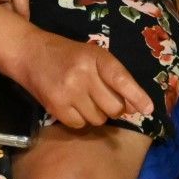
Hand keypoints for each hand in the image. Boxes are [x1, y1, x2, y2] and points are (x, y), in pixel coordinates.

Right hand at [10, 32, 153, 129]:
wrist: (30, 53)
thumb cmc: (67, 54)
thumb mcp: (92, 55)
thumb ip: (114, 76)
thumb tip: (135, 107)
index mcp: (96, 57)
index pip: (121, 79)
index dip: (137, 96)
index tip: (149, 109)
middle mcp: (83, 74)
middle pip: (114, 107)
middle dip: (113, 107)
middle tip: (102, 98)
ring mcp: (69, 91)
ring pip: (98, 119)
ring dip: (96, 114)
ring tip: (83, 98)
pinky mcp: (56, 106)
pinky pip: (80, 125)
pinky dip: (79, 119)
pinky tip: (71, 105)